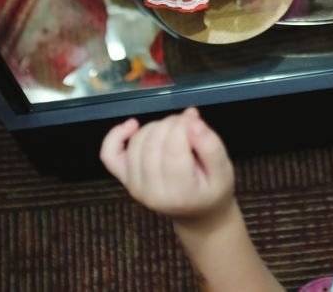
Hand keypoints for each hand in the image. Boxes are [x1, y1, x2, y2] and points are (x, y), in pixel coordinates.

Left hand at [100, 107, 235, 227]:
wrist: (197, 213)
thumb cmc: (212, 190)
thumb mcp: (224, 171)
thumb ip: (211, 146)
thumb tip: (192, 120)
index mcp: (180, 194)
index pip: (173, 149)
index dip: (183, 126)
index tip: (194, 119)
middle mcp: (151, 193)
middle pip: (153, 144)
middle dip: (171, 123)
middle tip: (187, 122)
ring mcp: (135, 187)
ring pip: (136, 143)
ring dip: (155, 125)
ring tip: (173, 128)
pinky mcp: (125, 179)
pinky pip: (109, 154)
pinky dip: (116, 135)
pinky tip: (133, 125)